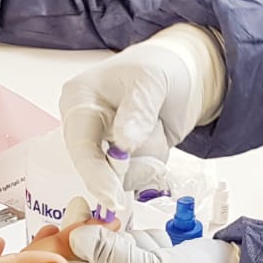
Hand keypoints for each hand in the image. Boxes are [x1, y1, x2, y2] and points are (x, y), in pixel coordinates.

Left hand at [38, 221, 240, 262]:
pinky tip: (171, 254)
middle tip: (147, 254)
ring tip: (166, 258)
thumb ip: (106, 252)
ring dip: (143, 244)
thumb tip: (75, 234)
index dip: (80, 242)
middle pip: (99, 257)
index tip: (79, 210)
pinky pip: (139, 243)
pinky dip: (154, 243)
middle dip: (124, 247)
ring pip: (120, 245)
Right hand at [60, 24, 226, 209]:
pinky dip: (152, 163)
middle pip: (94, 167)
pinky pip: (135, 176)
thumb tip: (123, 144)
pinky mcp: (122, 158)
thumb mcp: (151, 80)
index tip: (112, 197)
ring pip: (117, 177)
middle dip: (123, 172)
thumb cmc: (160, 65)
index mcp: (79, 99)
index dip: (95, 174)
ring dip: (145, 162)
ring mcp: (104, 144)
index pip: (80, 144)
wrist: (183, 72)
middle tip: (150, 169)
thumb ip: (138, 110)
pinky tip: (159, 137)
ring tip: (158, 129)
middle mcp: (85, 125)